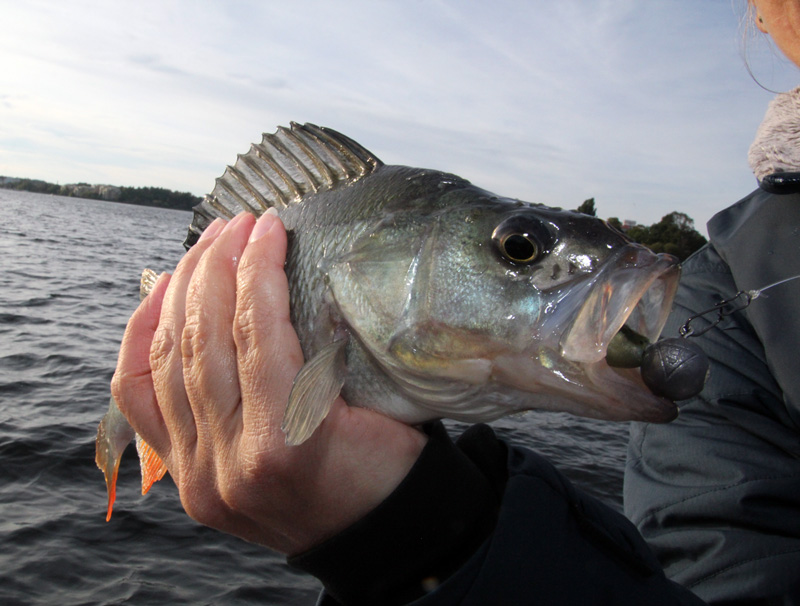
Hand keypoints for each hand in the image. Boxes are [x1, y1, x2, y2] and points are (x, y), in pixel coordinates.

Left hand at [111, 212, 426, 554]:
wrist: (372, 536)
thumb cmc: (391, 468)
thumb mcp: (383, 404)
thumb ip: (333, 350)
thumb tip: (295, 279)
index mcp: (287, 440)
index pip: (257, 330)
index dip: (259, 266)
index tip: (269, 224)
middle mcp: (230, 458)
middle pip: (204, 338)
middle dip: (216, 267)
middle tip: (235, 224)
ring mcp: (198, 471)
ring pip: (168, 361)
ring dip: (183, 291)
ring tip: (205, 245)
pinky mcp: (184, 475)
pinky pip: (139, 400)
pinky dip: (141, 342)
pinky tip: (158, 298)